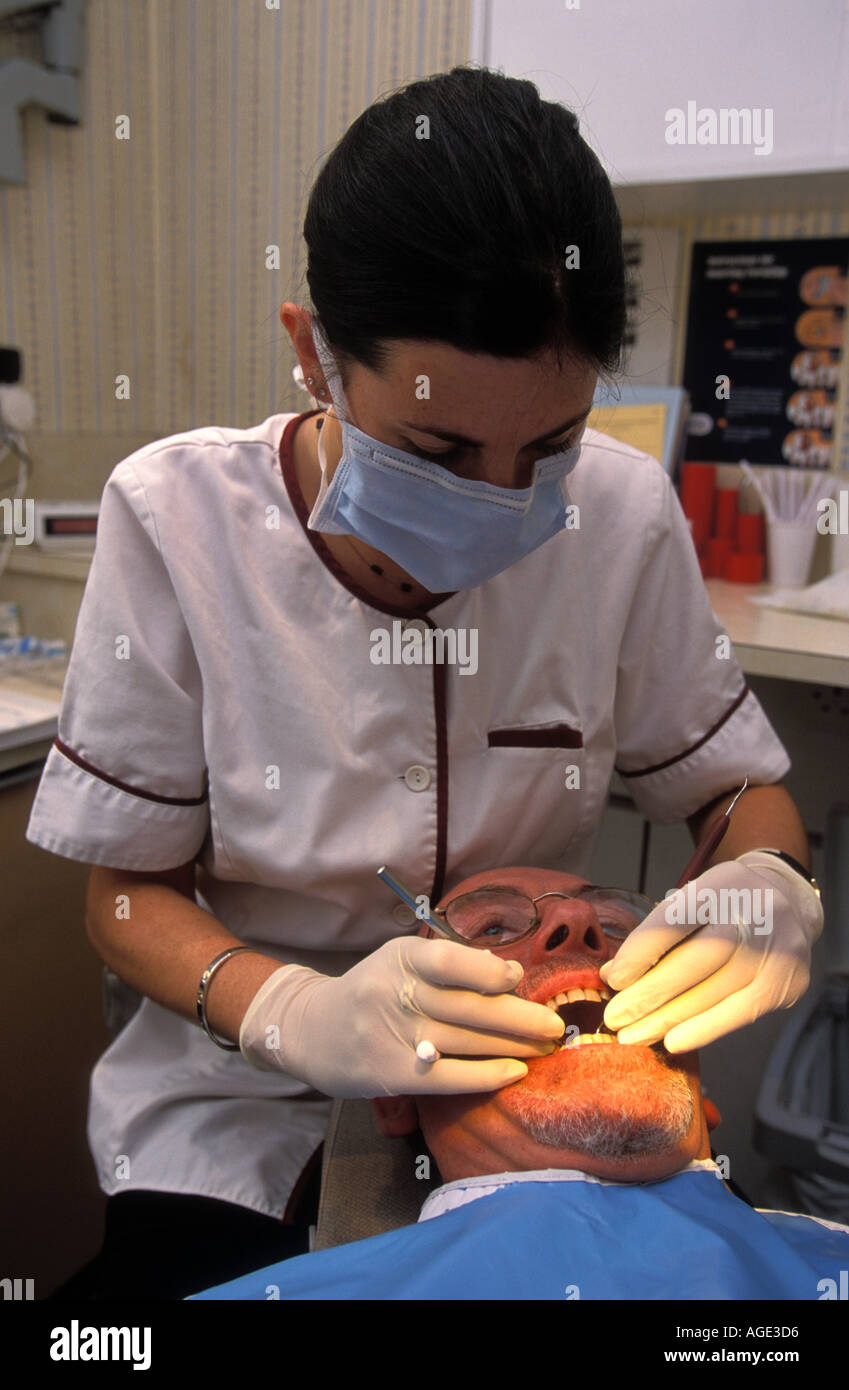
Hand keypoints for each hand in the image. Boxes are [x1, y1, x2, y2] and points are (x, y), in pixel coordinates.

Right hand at [239, 935, 564, 1096]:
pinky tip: (515, 1072)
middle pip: (468, 1007)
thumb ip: (448, 965)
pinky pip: (449, 1076)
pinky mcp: (392, 1073)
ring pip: (466, 1042)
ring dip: (513, 1047)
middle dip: (520, 1018)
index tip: (516, 978)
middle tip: (555, 1025)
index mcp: (400, 958)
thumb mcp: (401, 962)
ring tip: (545, 1048)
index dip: (488, 971)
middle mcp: (394, 994)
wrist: (313, 1029)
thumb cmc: (374, 990)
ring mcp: (392, 1035)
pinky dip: (487, 1075)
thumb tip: (508, 975)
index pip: (449, 962)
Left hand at [598, 854, 823, 1051]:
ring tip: (634, 1035)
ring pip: (714, 991)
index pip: (675, 920)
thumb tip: (613, 975)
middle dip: (649, 994)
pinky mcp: (788, 981)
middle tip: (615, 1017)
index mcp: (721, 885)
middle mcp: (754, 913)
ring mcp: (777, 949)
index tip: (613, 980)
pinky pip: (739, 1012)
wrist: (789, 903)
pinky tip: (673, 1040)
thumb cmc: (725, 906)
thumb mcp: (693, 902)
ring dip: (668, 1019)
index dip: (640, 953)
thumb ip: (656, 934)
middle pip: (694, 960)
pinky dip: (703, 1029)